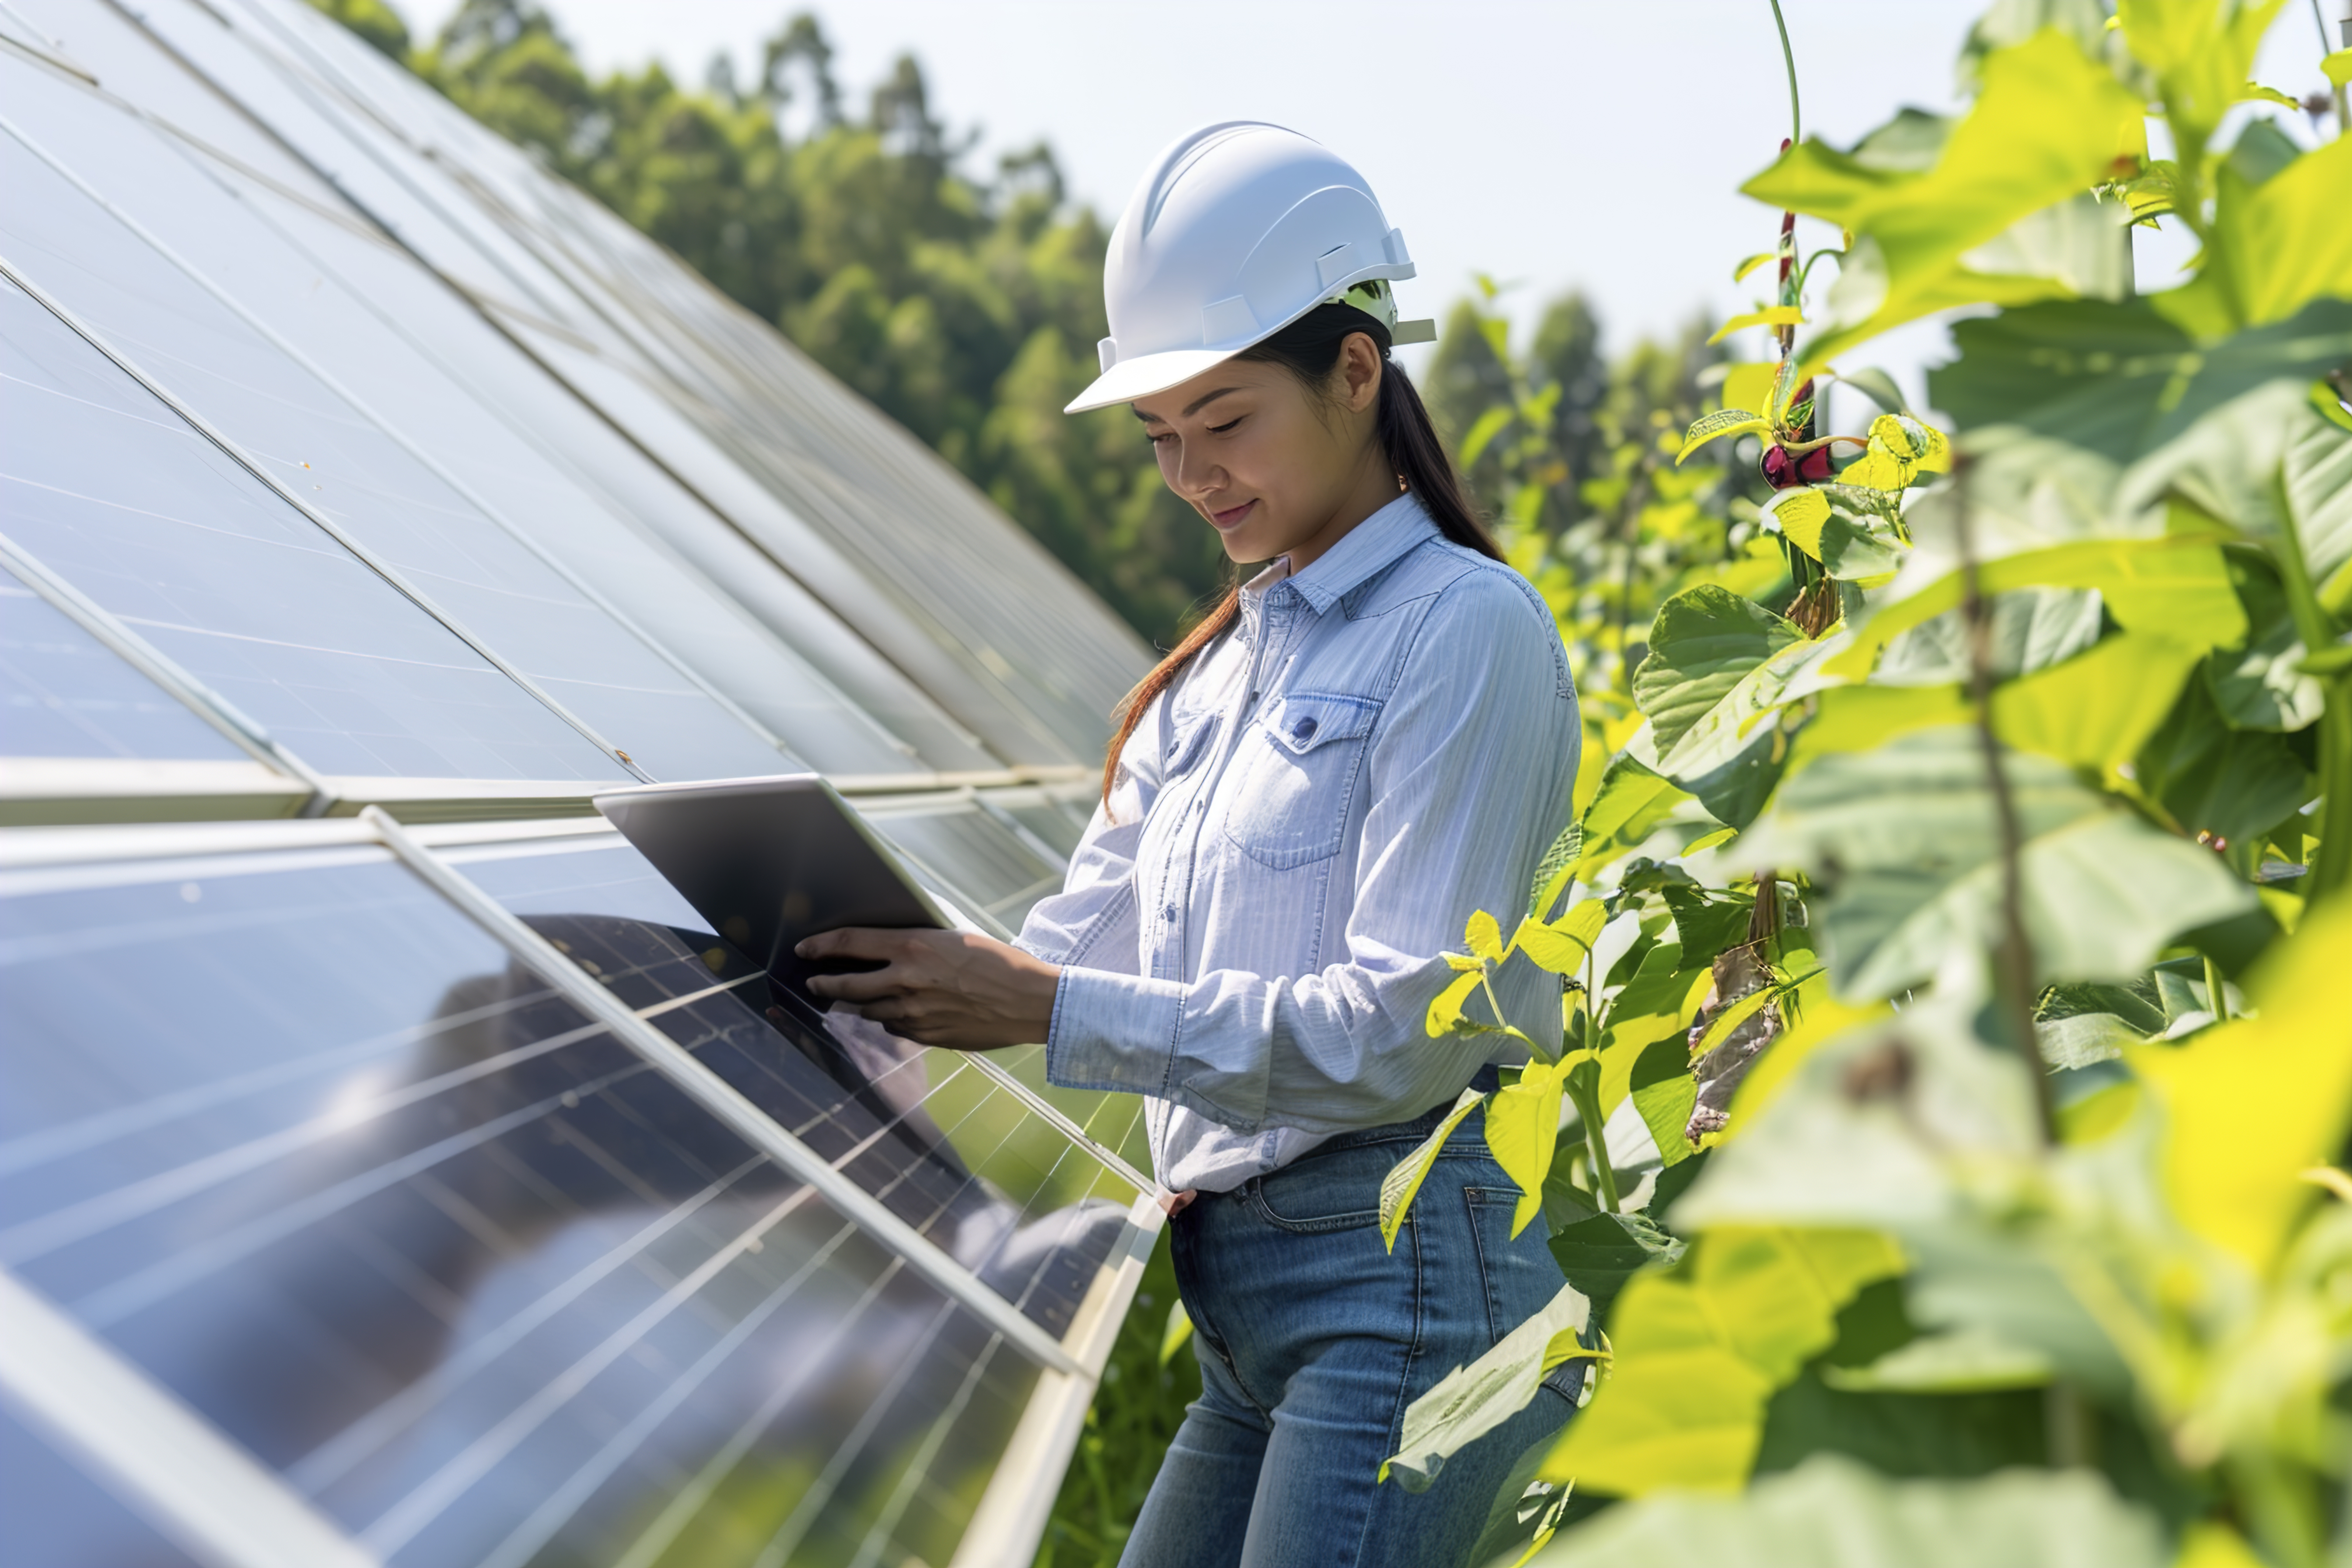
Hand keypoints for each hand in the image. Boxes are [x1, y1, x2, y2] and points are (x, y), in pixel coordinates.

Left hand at [796, 927, 1060, 1050]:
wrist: (1029, 1000)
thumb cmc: (999, 962)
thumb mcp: (954, 939)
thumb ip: (916, 945)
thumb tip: (888, 948)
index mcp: (912, 946)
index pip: (850, 942)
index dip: (820, 945)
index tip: (805, 950)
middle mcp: (905, 980)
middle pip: (846, 984)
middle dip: (825, 984)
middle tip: (815, 983)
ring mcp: (912, 1012)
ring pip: (868, 1010)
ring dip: (859, 1004)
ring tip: (855, 999)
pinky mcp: (925, 1035)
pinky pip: (894, 1028)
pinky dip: (891, 1020)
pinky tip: (900, 1013)